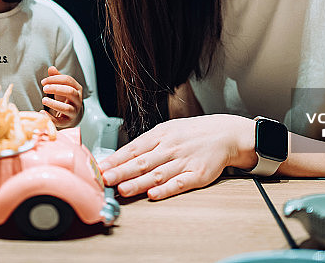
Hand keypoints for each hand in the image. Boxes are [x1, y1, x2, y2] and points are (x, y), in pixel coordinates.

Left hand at [40, 65, 83, 128]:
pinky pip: (60, 121)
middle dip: (56, 89)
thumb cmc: (65, 98)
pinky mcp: (67, 122)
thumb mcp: (62, 86)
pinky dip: (51, 118)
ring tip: (44, 100)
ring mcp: (74, 112)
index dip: (55, 79)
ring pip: (67, 108)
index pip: (68, 80)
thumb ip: (57, 77)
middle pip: (70, 92)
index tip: (43, 81)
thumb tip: (51, 68)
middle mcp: (77, 100)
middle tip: (44, 88)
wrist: (72, 115)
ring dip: (54, 104)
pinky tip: (42, 112)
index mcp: (77, 89)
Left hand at [98, 114, 255, 199]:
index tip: (100, 168)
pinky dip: (166, 189)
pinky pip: (180, 183)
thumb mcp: (168, 130)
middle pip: (142, 161)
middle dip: (121, 171)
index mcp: (160, 135)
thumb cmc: (193, 133)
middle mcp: (170, 147)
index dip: (115, 159)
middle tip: (105, 179)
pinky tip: (153, 194)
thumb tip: (121, 157)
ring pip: (157, 173)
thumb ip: (146, 144)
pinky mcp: (197, 174)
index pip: (133, 148)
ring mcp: (184, 161)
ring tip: (122, 189)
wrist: (225, 134)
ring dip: (138, 182)